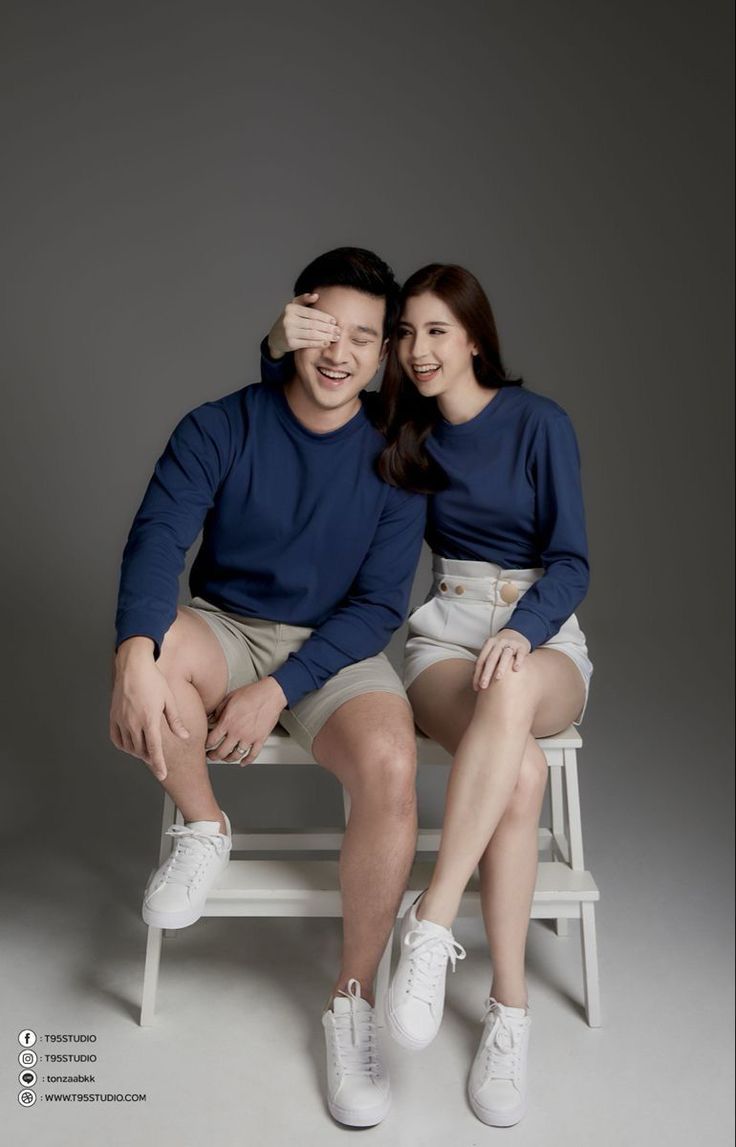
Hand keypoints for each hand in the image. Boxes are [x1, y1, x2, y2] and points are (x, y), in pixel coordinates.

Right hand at [110, 638, 189, 780]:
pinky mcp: (113, 716)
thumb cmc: (153, 679)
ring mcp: (121, 720)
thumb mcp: (169, 699)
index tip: (162, 775)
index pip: (155, 749)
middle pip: (142, 750)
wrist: (133, 664)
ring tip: (146, 748)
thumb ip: (176, 720)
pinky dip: (124, 745)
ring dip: (138, 752)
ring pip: (129, 747)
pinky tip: (131, 743)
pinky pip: (117, 738)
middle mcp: (133, 722)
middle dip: (150, 757)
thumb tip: (184, 736)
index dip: (159, 764)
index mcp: (150, 719)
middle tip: (158, 756)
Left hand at [204, 676, 286, 764]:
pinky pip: (253, 755)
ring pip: (236, 755)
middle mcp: (237, 732)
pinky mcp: (260, 739)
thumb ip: (219, 710)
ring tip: (225, 758)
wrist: (270, 694)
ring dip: (228, 759)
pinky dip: (247, 760)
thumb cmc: (252, 693)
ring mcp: (249, 737)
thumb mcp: (229, 698)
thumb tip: (212, 718)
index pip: (211, 739)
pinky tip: (243, 762)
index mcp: (228, 722)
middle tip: (211, 756)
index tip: (205, 745)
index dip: (206, 744)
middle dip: (214, 756)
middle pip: (221, 752)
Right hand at [267, 293, 340, 358]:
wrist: (275, 338)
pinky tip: (326, 342)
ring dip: (326, 336)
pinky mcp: (290, 343)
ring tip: (335, 337)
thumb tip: (316, 295)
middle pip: (314, 324)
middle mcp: (289, 319)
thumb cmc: (288, 321)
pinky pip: (308, 343)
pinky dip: (319, 343)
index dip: (325, 317)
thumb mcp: (293, 307)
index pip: (312, 313)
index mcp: (291, 309)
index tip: (334, 321)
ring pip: (312, 334)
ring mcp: (289, 332)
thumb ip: (303, 300)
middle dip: (328, 328)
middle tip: (338, 331)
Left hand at [473, 629, 531, 690]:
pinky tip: (516, 669)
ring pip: (505, 655)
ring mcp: (511, 644)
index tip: (476, 687)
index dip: (477, 674)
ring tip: (498, 677)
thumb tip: (476, 684)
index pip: (481, 660)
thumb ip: (485, 664)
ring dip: (501, 667)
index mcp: (489, 644)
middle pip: (491, 659)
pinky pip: (520, 654)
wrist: (517, 634)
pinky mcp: (522, 647)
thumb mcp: (492, 651)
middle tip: (484, 685)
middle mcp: (499, 643)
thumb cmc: (501, 648)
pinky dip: (518, 661)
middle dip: (486, 673)